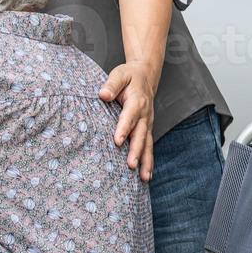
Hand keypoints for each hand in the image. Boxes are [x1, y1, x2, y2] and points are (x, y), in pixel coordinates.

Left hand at [99, 62, 156, 182]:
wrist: (146, 75)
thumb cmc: (129, 76)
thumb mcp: (119, 74)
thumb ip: (111, 84)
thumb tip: (103, 94)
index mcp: (137, 101)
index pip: (129, 117)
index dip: (123, 129)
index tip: (117, 142)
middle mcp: (144, 115)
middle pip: (140, 135)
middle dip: (136, 151)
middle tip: (130, 165)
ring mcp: (147, 123)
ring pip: (147, 144)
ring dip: (146, 161)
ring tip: (144, 178)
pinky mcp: (147, 129)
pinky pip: (149, 146)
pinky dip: (148, 161)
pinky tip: (146, 175)